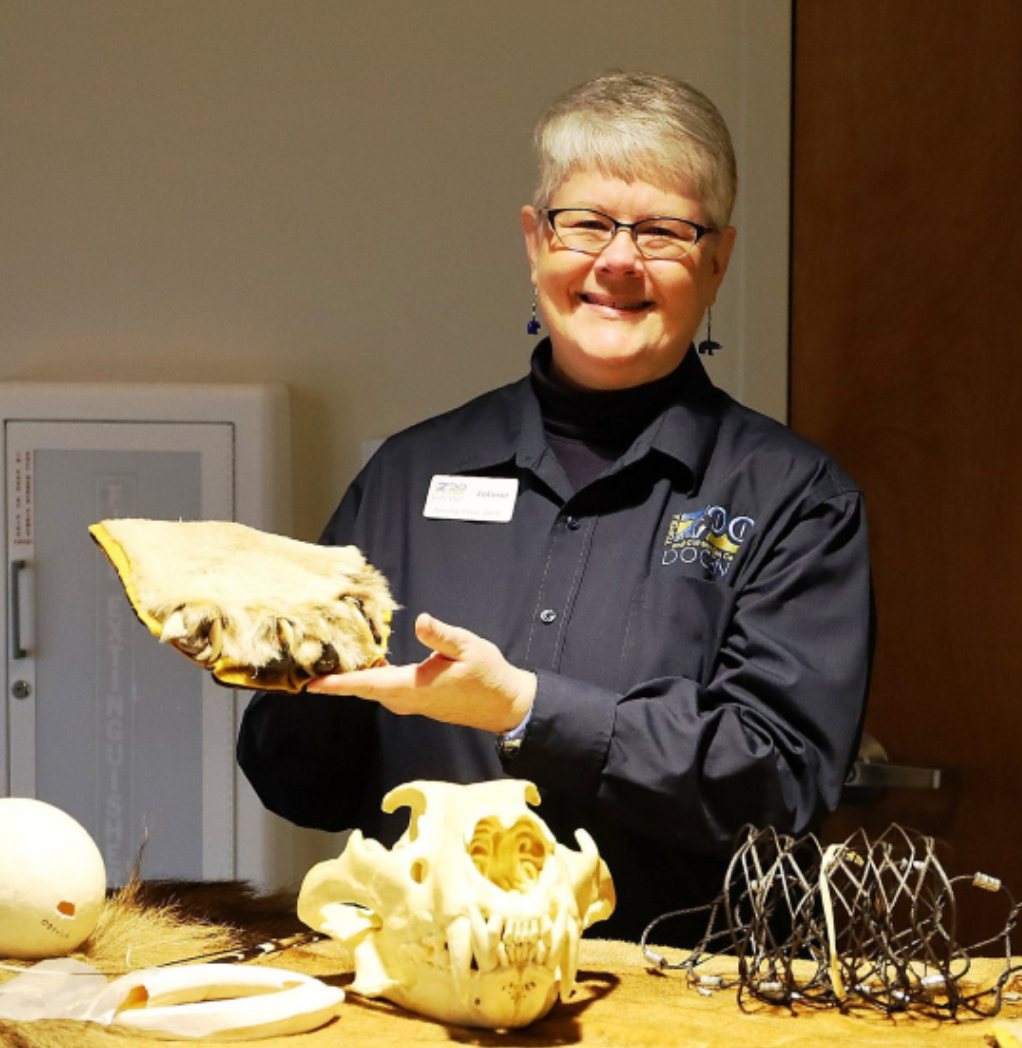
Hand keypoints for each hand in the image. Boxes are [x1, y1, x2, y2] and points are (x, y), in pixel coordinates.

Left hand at [307, 613, 536, 734]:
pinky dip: (370, 681)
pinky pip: (386, 691)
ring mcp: (413, 703)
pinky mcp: (419, 701)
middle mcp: (408, 699)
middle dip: (337, 682)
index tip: (312, 685)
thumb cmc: (488, 676)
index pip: (369, 684)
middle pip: (364, 690)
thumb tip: (420, 620)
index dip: (339, 684)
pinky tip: (367, 666)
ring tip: (331, 666)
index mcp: (415, 686)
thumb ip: (442, 635)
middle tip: (310, 670)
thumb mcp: (469, 647)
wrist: (505, 704)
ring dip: (353, 681)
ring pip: (374, 692)